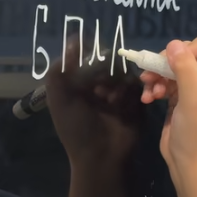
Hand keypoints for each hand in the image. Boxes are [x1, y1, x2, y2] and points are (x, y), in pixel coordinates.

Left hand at [46, 37, 142, 171]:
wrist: (101, 157)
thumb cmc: (77, 129)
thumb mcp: (59, 99)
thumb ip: (61, 69)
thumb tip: (74, 39)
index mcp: (79, 83)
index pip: (87, 56)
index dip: (89, 57)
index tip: (89, 64)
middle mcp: (98, 85)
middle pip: (107, 61)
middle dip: (104, 71)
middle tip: (99, 90)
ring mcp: (118, 92)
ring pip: (123, 70)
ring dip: (116, 82)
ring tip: (110, 101)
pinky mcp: (135, 100)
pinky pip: (137, 84)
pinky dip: (129, 91)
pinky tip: (121, 104)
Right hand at [140, 29, 196, 188]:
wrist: (190, 167)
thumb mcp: (194, 101)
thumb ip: (186, 70)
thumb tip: (173, 45)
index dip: (192, 48)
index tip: (174, 64)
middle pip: (191, 49)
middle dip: (170, 63)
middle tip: (154, 76)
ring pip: (175, 62)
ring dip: (159, 74)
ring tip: (149, 89)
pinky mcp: (185, 93)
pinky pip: (168, 77)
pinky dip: (156, 84)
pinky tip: (148, 97)